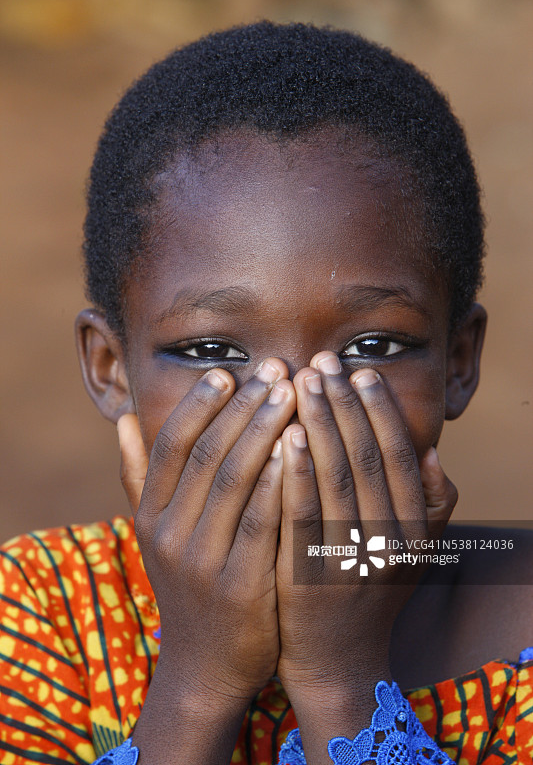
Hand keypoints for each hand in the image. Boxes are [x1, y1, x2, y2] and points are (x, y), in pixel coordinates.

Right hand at [118, 359, 295, 763]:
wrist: (207, 666)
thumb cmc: (190, 584)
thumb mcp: (155, 534)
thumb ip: (138, 477)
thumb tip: (120, 420)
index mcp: (150, 515)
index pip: (171, 444)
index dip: (199, 404)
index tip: (229, 372)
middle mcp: (168, 534)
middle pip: (206, 453)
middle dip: (243, 406)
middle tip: (276, 369)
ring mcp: (201, 561)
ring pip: (233, 479)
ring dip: (263, 430)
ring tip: (292, 394)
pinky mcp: (239, 586)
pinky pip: (260, 522)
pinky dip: (278, 480)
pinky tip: (300, 447)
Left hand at [275, 352, 456, 754]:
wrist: (335, 662)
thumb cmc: (369, 595)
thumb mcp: (412, 555)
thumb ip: (429, 507)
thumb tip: (431, 453)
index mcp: (413, 532)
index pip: (400, 457)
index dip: (381, 410)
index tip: (358, 371)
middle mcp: (388, 545)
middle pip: (367, 458)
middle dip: (343, 404)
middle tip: (321, 361)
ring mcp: (349, 563)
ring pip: (337, 479)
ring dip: (318, 424)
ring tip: (299, 382)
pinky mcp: (308, 578)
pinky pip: (302, 516)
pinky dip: (295, 473)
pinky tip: (282, 435)